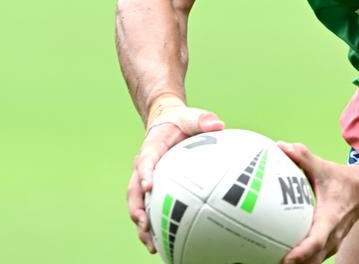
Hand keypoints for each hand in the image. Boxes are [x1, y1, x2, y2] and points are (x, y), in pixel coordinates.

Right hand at [127, 99, 224, 252]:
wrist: (168, 123)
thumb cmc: (181, 122)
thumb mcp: (191, 117)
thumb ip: (202, 119)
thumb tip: (219, 124)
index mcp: (151, 148)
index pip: (144, 161)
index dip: (144, 173)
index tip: (149, 186)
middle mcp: (143, 167)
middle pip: (134, 191)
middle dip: (137, 210)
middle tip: (146, 225)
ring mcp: (146, 180)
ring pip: (138, 205)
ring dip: (142, 225)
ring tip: (152, 245)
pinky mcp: (152, 190)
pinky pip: (150, 208)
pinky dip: (153, 225)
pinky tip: (163, 243)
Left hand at [278, 142, 358, 263]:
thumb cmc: (343, 180)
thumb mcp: (324, 167)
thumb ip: (303, 157)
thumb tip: (281, 146)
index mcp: (331, 218)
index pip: (317, 241)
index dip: (301, 253)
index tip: (285, 258)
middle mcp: (332, 237)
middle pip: (312, 260)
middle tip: (268, 259)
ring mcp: (331, 245)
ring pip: (312, 263)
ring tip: (270, 259)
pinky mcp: (328, 247)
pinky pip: (312, 259)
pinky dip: (299, 260)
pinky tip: (280, 254)